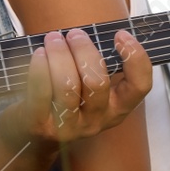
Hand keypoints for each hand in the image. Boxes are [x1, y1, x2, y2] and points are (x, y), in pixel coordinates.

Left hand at [0, 28, 151, 145]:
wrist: (30, 136)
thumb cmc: (61, 100)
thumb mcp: (87, 89)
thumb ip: (95, 66)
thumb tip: (90, 33)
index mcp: (116, 108)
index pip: (140, 86)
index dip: (136, 58)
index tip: (121, 35)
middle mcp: (96, 120)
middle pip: (97, 82)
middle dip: (84, 50)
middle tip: (73, 34)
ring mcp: (68, 126)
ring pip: (68, 85)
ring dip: (60, 54)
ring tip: (53, 39)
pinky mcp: (41, 125)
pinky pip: (41, 91)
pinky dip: (39, 67)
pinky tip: (38, 54)